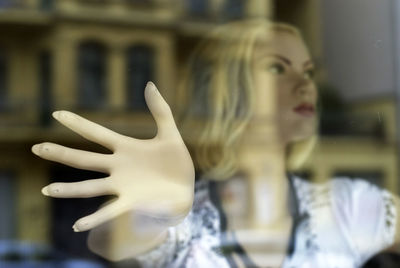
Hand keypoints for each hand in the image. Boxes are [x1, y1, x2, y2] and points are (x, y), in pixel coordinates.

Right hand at [32, 82, 194, 231]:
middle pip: (85, 160)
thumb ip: (160, 110)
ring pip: (91, 188)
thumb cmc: (176, 162)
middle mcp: (118, 167)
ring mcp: (123, 186)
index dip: (78, 124)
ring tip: (47, 191)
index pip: (97, 134)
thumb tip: (149, 83)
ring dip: (69, 190)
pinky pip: (110, 212)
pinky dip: (95, 218)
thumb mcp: (170, 134)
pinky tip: (78, 226)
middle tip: (36, 148)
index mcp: (126, 149)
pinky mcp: (132, 203)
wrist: (186, 189)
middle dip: (61, 154)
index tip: (57, 114)